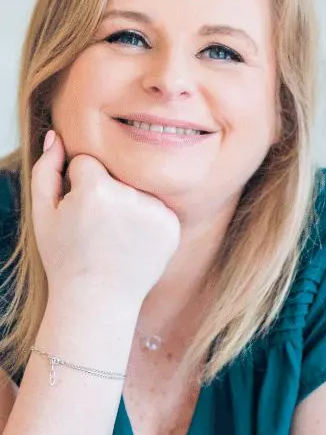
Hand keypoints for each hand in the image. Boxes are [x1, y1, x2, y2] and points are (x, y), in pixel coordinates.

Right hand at [31, 130, 180, 303]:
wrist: (98, 300)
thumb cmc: (65, 257)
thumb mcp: (43, 213)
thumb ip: (46, 169)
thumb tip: (56, 134)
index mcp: (97, 190)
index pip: (87, 162)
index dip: (77, 186)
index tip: (77, 212)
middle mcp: (131, 197)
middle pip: (115, 174)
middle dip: (103, 192)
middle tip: (96, 228)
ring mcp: (156, 212)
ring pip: (137, 189)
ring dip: (126, 204)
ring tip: (114, 237)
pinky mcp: (173, 225)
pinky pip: (156, 206)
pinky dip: (145, 219)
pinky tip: (132, 242)